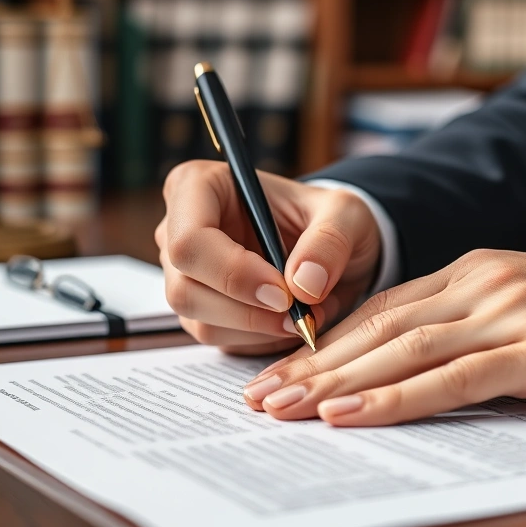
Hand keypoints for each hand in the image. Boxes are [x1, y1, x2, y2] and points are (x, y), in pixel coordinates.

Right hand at [155, 160, 380, 354]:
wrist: (331, 249)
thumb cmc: (329, 219)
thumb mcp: (347, 215)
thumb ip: (330, 241)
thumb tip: (303, 284)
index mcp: (198, 187)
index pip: (189, 241)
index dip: (234, 273)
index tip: (285, 293)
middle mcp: (178, 230)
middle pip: (185, 288)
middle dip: (248, 311)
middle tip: (302, 314)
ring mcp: (184, 273)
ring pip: (199, 320)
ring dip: (258, 329)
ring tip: (306, 315)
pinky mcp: (199, 309)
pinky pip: (218, 338)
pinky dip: (259, 340)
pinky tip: (288, 322)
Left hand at [242, 231, 525, 424]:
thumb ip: (493, 332)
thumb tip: (444, 371)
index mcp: (482, 273)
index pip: (387, 309)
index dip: (332, 342)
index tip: (290, 371)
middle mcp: (484, 283)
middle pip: (379, 329)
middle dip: (313, 365)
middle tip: (261, 397)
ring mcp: (509, 312)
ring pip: (400, 351)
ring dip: (334, 383)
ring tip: (281, 409)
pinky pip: (450, 378)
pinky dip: (392, 398)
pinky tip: (350, 414)